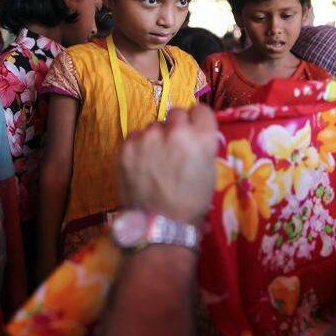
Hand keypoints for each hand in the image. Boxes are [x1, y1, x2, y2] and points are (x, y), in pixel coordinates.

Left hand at [119, 105, 218, 224]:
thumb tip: (192, 132)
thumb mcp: (208, 171)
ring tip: (155, 162)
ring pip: (154, 126)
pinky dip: (139, 147)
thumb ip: (201, 145)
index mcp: (202, 138)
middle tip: (174, 148)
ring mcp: (149, 137)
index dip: (197, 121)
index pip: (201, 110)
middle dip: (176, 127)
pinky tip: (142, 166)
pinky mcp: (127, 146)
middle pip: (177, 113)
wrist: (159, 226)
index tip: (194, 131)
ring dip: (156, 138)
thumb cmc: (191, 203)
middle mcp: (176, 131)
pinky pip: (135, 137)